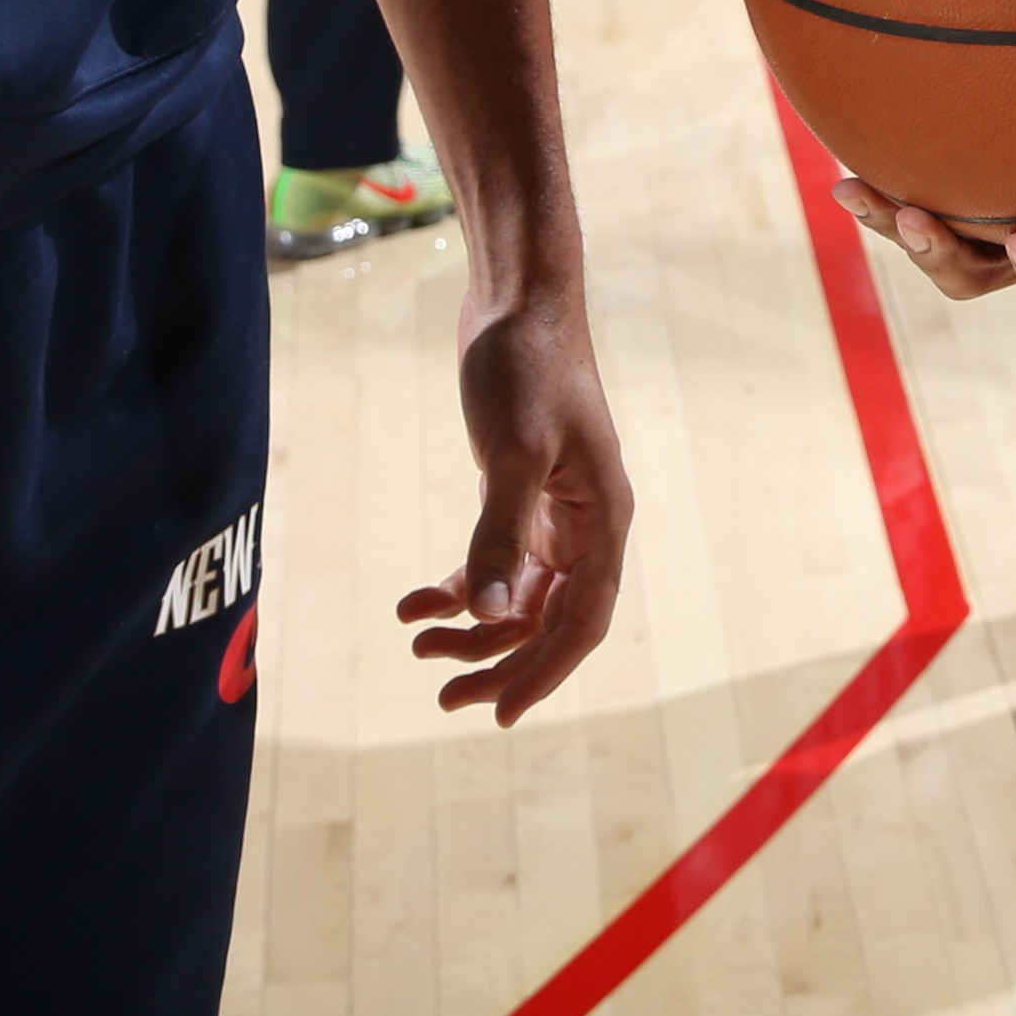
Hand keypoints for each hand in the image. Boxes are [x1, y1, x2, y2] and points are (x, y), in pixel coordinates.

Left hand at [399, 287, 627, 721]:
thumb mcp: (513, 452)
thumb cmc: (527, 367)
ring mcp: (551, 511)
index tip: (499, 715)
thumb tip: (488, 618)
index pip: (583, 621)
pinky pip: (493, 563)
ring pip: (517, 598)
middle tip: (443, 697)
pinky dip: (456, 587)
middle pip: (548, 621)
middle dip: (498, 661)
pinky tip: (412, 602)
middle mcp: (585, 524)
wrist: (516, 301)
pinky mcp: (517, 493)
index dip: (544, 673)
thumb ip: (501, 535)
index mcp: (603, 520)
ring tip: (416, 643)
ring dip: (472, 629)